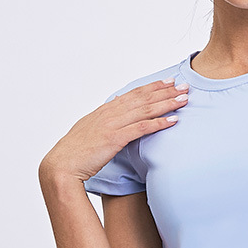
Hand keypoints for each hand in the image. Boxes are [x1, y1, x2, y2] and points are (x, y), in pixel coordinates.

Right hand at [39, 78, 189, 183]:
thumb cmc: (75, 152)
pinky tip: (173, 120)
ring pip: (145, 110)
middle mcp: (109, 113)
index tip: (168, 82)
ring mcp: (112, 125)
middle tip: (184, 85)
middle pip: (143, 98)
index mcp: (104, 110)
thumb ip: (104, 116)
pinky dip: (159, 123)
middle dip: (165, 92)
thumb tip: (115, 101)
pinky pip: (141, 128)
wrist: (62, 166)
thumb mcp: (90, 128)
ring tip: (184, 99)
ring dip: (167, 104)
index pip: (133, 94)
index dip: (152, 87)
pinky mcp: (114, 139)